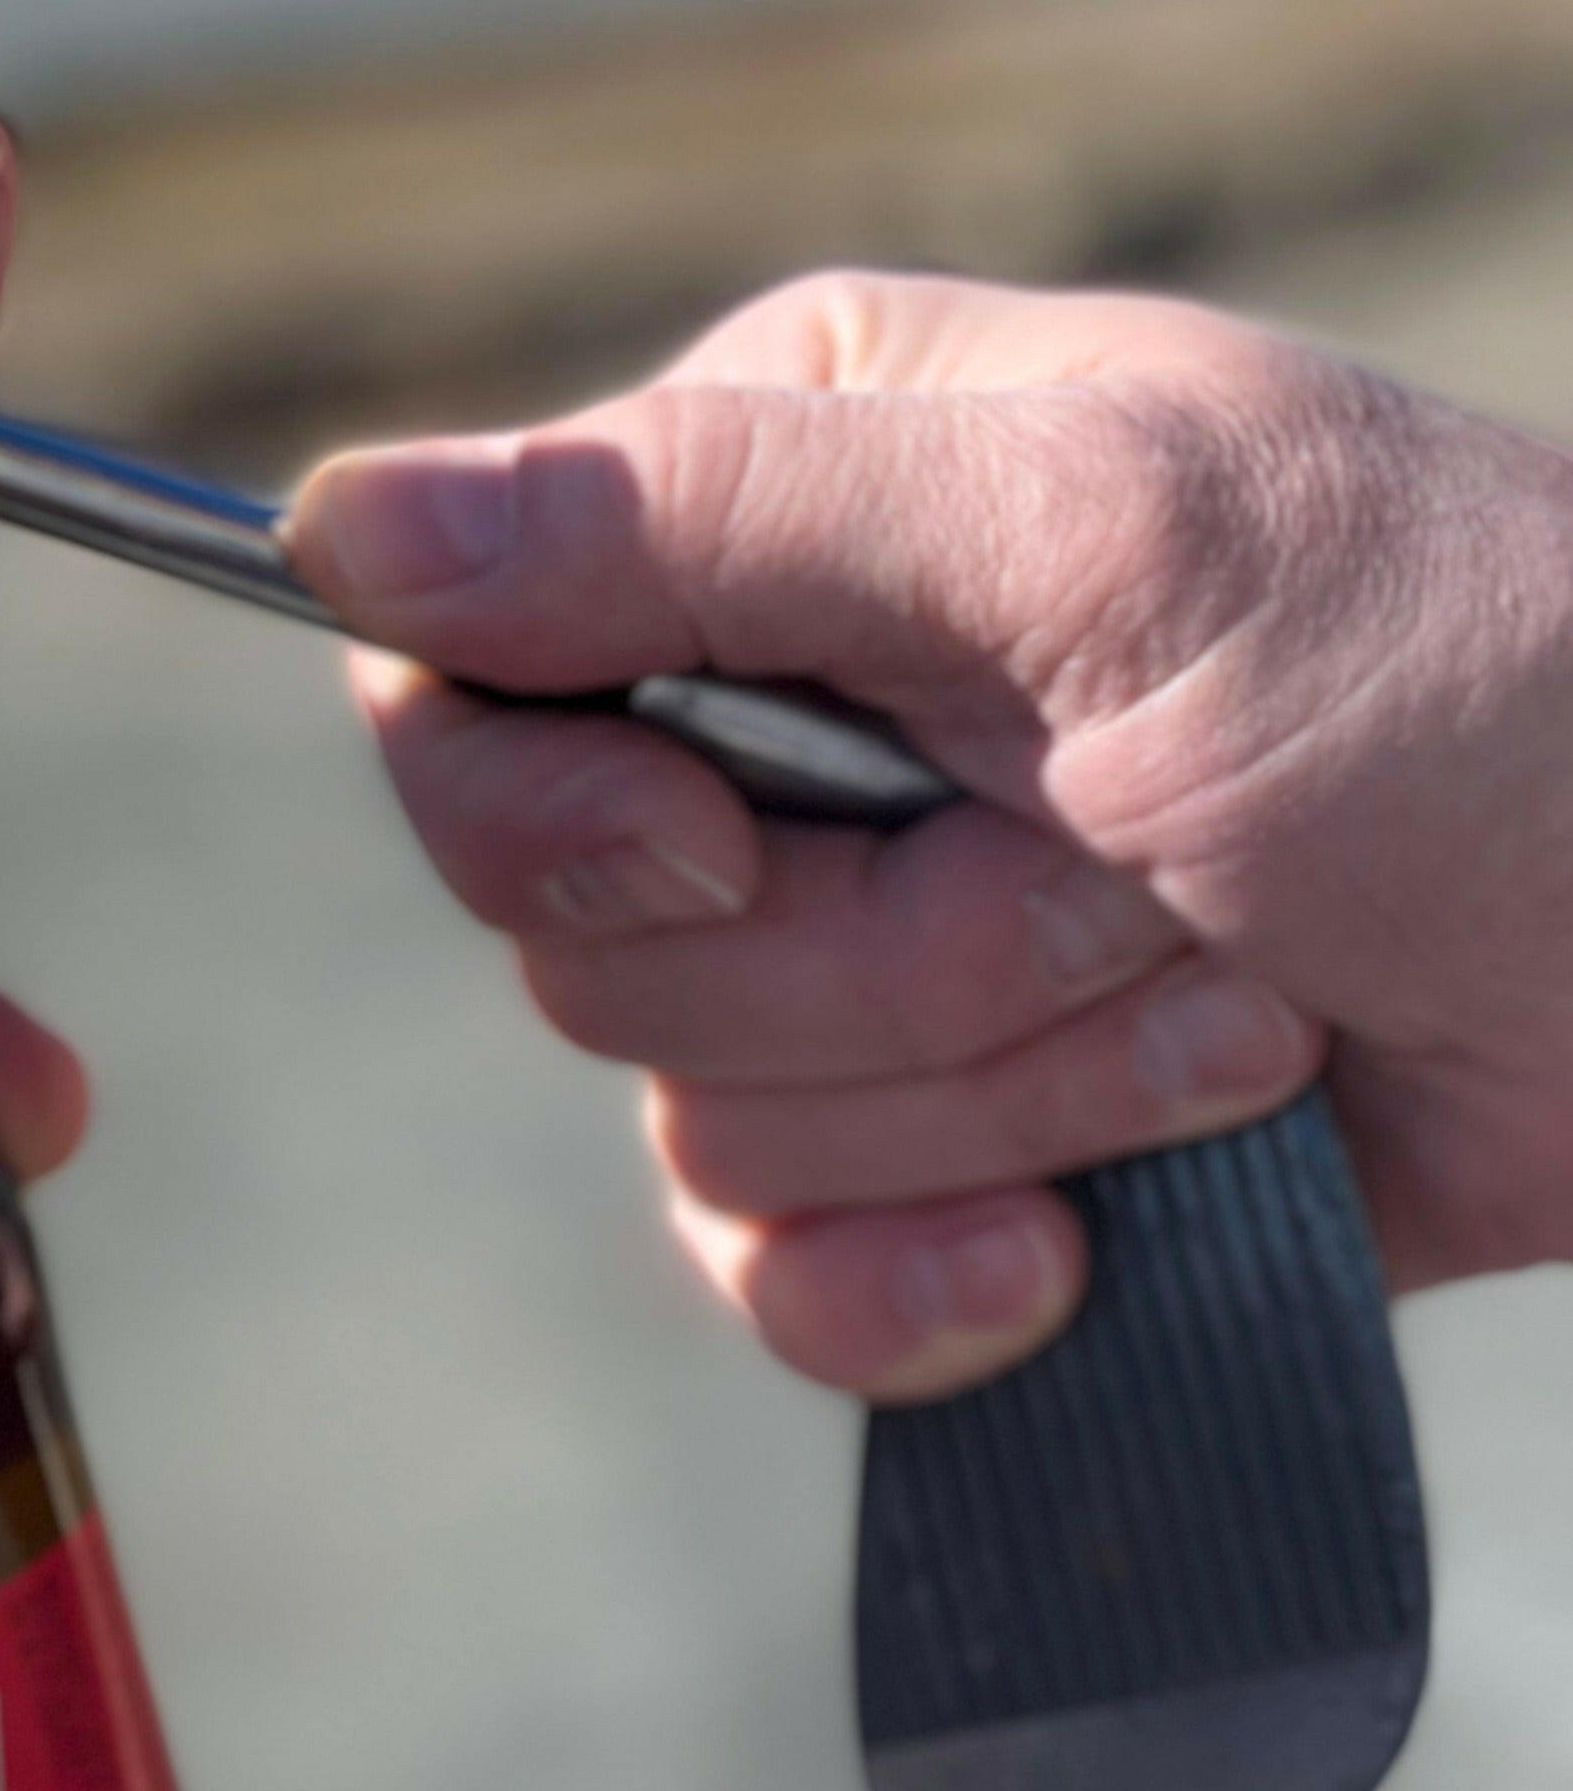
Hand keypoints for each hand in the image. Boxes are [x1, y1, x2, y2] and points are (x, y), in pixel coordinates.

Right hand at [289, 270, 1572, 1399]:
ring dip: (987, 1093)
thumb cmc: (1474, 682)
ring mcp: (850, 943)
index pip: (454, 678)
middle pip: (576, 931)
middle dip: (868, 958)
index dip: (544, 808)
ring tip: (1219, 1003)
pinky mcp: (931, 1142)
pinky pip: (776, 1274)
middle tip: (1120, 876)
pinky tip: (1083, 1246)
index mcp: (775, 504)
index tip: (721, 839)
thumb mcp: (1098, 538)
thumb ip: (703, 514)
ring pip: (699, 1114)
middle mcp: (775, 717)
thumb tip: (332, 523)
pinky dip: (929, 1286)